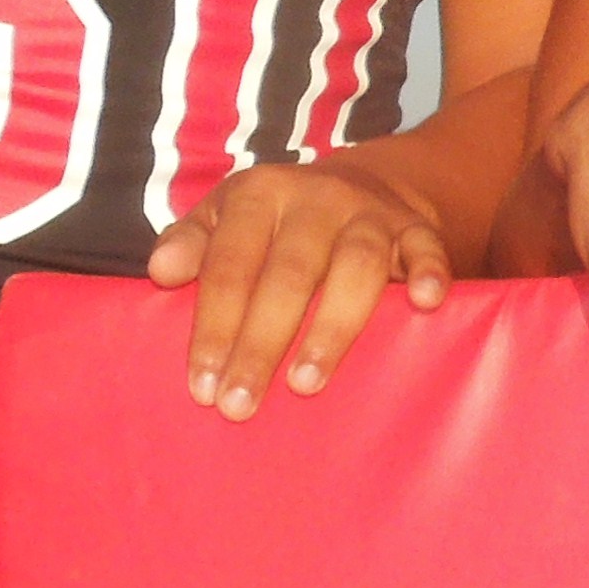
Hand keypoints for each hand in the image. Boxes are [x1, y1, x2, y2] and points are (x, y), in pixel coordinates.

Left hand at [149, 156, 458, 419]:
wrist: (364, 183)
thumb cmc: (279, 223)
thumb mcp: (226, 218)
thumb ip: (192, 243)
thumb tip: (160, 272)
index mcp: (259, 196)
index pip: (230, 264)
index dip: (213, 325)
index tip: (201, 385)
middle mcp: (315, 198)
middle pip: (288, 274)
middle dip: (261, 342)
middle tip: (240, 404)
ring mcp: (370, 213)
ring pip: (356, 265)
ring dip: (332, 326)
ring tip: (307, 383)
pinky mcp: (416, 227)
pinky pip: (426, 247)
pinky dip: (428, 272)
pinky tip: (423, 305)